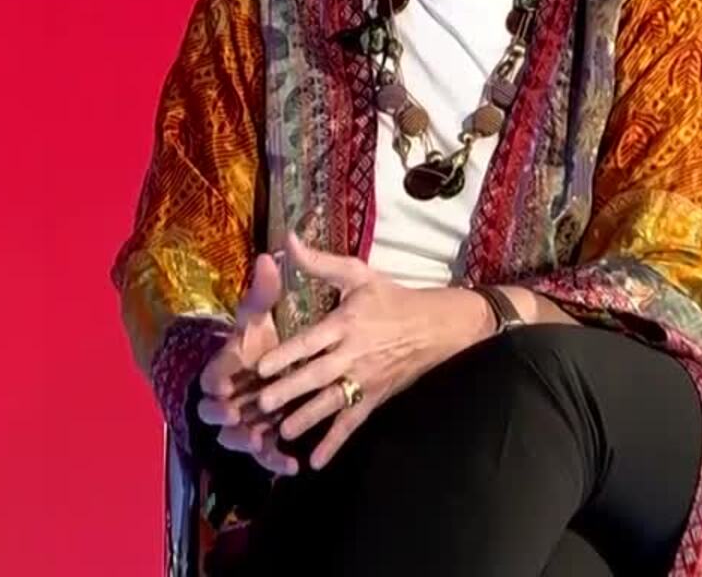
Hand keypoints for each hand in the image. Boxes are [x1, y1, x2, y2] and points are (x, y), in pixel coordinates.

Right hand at [195, 253, 299, 475]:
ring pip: (237, 437)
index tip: (221, 382)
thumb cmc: (260, 340)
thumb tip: (269, 255)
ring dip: (246, 441)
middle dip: (221, 414)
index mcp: (226, 366)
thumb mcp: (261, 315)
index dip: (214, 378)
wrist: (270, 369)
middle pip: (214, 411)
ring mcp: (244, 420)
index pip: (210, 374)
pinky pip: (265, 455)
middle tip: (233, 414)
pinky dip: (276, 461)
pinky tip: (295, 464)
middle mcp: (229, 397)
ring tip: (261, 441)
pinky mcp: (262, 439)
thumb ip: (264, 291)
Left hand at [251, 237, 489, 469]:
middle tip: (263, 405)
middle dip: (290, 391)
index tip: (263, 366)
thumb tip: (287, 239)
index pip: (313, 341)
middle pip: (318, 375)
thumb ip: (320, 262)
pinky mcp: (375, 398)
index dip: (288, 354)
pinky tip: (315, 462)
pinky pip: (352, 423)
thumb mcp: (358, 275)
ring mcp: (366, 379)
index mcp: (347, 323)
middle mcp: (354, 354)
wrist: (438, 326)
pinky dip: (335, 443)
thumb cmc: (392, 298)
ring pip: (332, 403)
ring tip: (283, 433)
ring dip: (307, 419)